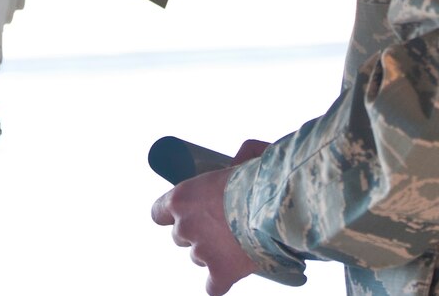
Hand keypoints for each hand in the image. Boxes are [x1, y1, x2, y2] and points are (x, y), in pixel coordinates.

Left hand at [151, 139, 270, 295]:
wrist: (279, 205)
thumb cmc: (264, 176)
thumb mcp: (245, 156)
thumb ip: (235, 160)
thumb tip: (238, 163)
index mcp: (183, 197)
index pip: (159, 212)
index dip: (172, 214)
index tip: (187, 213)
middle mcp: (186, 226)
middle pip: (180, 237)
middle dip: (198, 232)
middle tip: (222, 225)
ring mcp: (202, 252)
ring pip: (199, 258)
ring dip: (213, 253)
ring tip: (238, 242)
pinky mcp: (221, 272)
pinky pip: (213, 286)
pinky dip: (222, 280)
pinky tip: (233, 271)